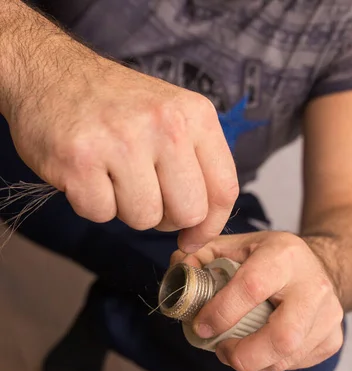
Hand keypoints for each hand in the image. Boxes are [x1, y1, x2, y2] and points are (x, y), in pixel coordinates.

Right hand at [3, 27, 237, 251]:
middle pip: (188, 213)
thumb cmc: (113, 104)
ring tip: (111, 174)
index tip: (192, 237)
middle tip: (144, 193)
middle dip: (165, 217)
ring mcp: (121, 141)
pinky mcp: (80, 160)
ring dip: (125, 209)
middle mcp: (164, 125)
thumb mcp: (171, 115)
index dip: (210, 225)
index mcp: (194, 115)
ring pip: (144, 219)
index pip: (224, 189)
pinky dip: (91, 203)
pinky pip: (101, 214)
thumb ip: (195, 164)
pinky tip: (86, 174)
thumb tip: (202, 229)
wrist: (47, 72)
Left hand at [172, 231, 343, 370]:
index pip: (252, 287)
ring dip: (253, 364)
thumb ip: (201, 256)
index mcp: (284, 255)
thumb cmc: (271, 259)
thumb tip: (177, 272)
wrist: (321, 266)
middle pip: (283, 337)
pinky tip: (259, 351)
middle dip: (243, 355)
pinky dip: (270, 365)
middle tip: (222, 351)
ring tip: (234, 353)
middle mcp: (314, 284)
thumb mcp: (237, 245)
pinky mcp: (333, 339)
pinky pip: (296, 364)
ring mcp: (329, 315)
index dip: (221, 313)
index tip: (200, 327)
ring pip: (289, 358)